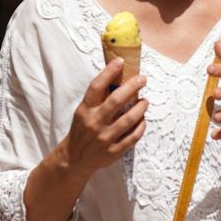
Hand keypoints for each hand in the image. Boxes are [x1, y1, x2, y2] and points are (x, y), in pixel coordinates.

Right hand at [59, 58, 148, 178]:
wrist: (74, 159)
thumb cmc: (83, 129)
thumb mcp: (84, 112)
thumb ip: (99, 98)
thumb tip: (119, 78)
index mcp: (85, 110)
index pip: (96, 87)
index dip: (109, 72)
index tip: (121, 61)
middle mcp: (94, 122)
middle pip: (116, 101)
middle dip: (132, 87)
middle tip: (142, 79)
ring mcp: (104, 138)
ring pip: (129, 119)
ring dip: (141, 108)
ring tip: (145, 101)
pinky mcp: (113, 151)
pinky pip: (133, 136)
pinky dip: (141, 126)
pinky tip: (143, 119)